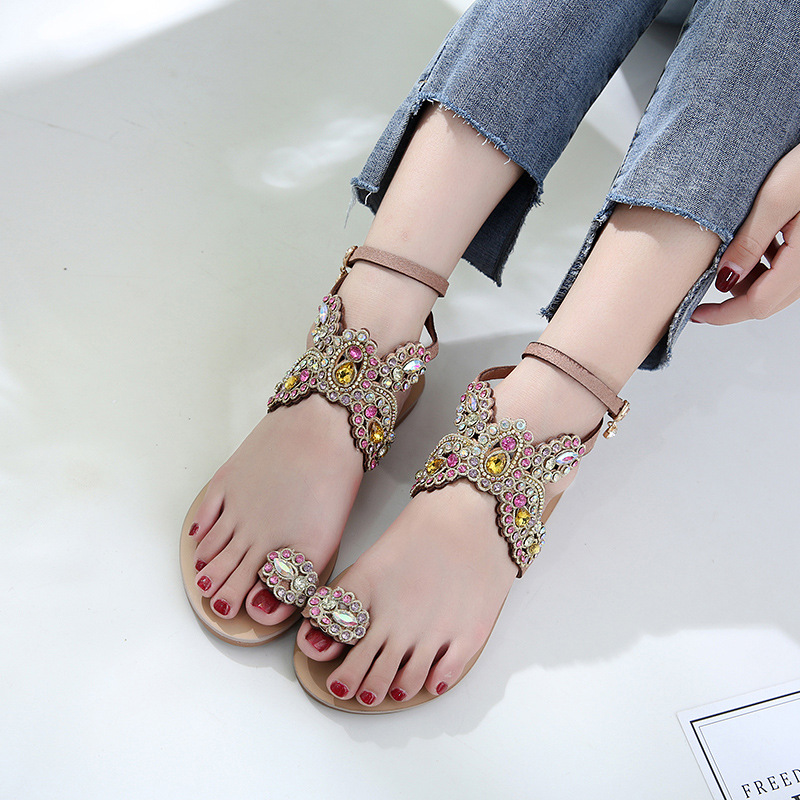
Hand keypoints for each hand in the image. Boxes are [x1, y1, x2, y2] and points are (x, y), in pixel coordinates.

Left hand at [691, 142, 799, 324]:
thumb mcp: (776, 198)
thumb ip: (750, 242)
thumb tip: (725, 279)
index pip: (759, 304)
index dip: (724, 314)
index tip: (697, 313)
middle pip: (769, 300)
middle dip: (735, 296)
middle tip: (708, 279)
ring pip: (778, 287)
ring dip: (752, 278)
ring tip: (734, 250)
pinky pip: (788, 270)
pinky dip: (767, 265)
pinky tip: (759, 243)